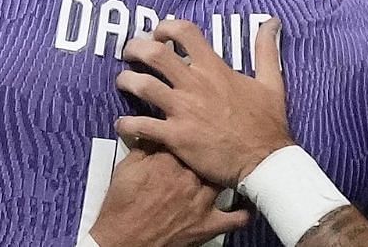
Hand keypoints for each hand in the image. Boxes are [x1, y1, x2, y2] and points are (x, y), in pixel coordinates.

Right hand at [89, 145, 249, 246]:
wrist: (123, 241)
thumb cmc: (122, 207)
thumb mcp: (126, 168)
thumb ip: (142, 146)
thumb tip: (150, 131)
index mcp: (169, 160)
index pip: (185, 138)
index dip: (186, 136)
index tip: (189, 134)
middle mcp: (189, 178)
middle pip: (207, 158)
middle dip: (207, 155)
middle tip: (208, 152)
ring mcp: (202, 201)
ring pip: (224, 180)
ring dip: (226, 175)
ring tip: (230, 168)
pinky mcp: (208, 224)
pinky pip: (237, 217)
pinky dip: (244, 211)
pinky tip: (246, 202)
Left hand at [114, 19, 293, 186]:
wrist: (264, 161)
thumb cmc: (267, 123)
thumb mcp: (272, 81)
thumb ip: (266, 50)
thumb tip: (273, 22)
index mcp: (214, 68)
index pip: (184, 32)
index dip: (165, 27)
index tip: (158, 35)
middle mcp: (194, 84)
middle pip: (155, 54)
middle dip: (135, 48)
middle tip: (130, 54)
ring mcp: (183, 110)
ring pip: (142, 86)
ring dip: (126, 81)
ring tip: (123, 82)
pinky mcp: (175, 137)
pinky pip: (141, 125)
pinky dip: (126, 123)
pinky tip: (122, 124)